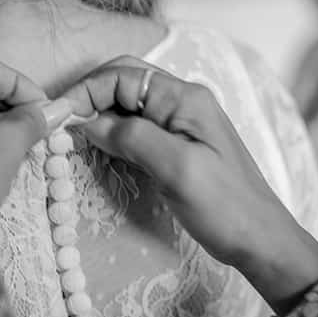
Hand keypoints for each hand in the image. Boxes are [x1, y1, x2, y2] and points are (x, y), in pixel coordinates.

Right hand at [64, 57, 317, 313]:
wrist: (261, 240)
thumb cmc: (225, 206)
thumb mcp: (177, 169)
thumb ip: (132, 137)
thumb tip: (88, 121)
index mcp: (185, 98)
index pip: (122, 76)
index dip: (85, 91)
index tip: (57, 118)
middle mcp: (183, 102)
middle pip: (123, 82)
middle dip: (88, 98)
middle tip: (59, 127)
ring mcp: (182, 123)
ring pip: (128, 105)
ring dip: (98, 115)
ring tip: (72, 137)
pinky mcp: (179, 145)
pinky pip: (138, 128)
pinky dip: (113, 133)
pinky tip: (100, 149)